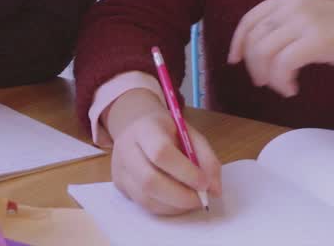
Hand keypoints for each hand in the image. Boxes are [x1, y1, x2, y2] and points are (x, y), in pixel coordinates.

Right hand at [104, 89, 221, 215]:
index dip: (185, 172)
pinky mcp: (119, 184)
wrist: (135, 125)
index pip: (161, 153)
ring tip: (191, 200)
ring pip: (145, 198)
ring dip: (175, 206)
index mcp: (145, 128)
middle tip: (201, 199)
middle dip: (181, 196)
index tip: (204, 183)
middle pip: (149, 180)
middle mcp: (126, 149)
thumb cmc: (166, 130)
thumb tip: (214, 190)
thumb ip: (206, 159)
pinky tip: (177, 200)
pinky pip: (143, 204)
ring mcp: (119, 169)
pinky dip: (165, 208)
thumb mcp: (190, 133)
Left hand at [228, 0, 333, 97]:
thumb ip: (287, 25)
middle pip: (254, 39)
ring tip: (283, 87)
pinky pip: (283, 64)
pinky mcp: (319, 40)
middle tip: (266, 83)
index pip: (250, 19)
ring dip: (269, 77)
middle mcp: (294, 4)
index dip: (238, 43)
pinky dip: (282, 81)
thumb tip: (257, 49)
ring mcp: (306, 20)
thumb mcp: (313, 18)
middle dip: (254, 66)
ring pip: (265, 53)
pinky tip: (293, 89)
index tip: (235, 61)